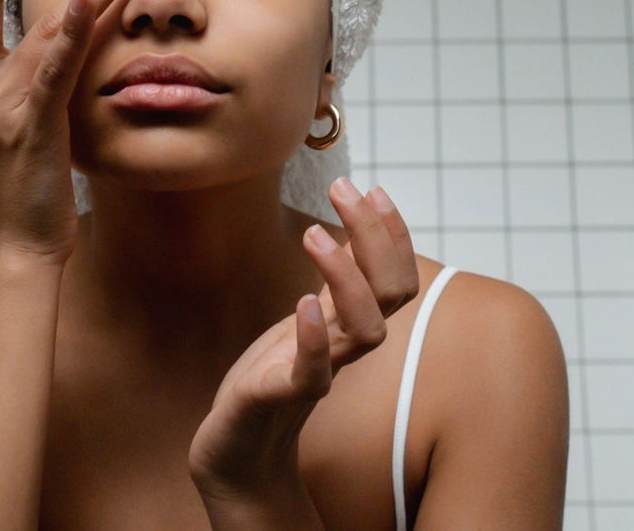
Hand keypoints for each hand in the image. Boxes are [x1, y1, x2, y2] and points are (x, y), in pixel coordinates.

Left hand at [187, 177, 420, 495]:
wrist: (236, 445)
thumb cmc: (272, 375)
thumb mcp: (307, 317)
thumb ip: (334, 283)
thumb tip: (352, 226)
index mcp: (350, 323)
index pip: (397, 278)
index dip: (395, 234)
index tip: (374, 189)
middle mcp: (344, 346)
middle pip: (391, 293)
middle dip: (376, 235)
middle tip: (343, 188)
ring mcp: (318, 372)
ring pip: (366, 332)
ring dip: (346, 277)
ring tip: (315, 234)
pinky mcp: (281, 397)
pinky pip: (313, 375)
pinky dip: (314, 339)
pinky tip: (303, 304)